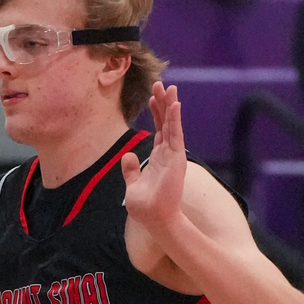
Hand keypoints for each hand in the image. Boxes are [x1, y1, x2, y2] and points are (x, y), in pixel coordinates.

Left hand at [120, 83, 186, 238]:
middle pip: (166, 122)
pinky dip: (175, 118)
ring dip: (170, 105)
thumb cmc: (146, 207)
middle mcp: (168, 153)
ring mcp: (173, 155)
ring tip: (168, 86)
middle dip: (162, 103)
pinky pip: (175, 134)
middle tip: (160, 84)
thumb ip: (131, 170)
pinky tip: (174, 103)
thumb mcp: (133, 186)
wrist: (156, 220)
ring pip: (172, 124)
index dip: (156, 113)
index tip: (152, 97)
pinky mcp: (176, 158)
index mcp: (158, 158)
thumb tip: (127, 156)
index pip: (159, 130)